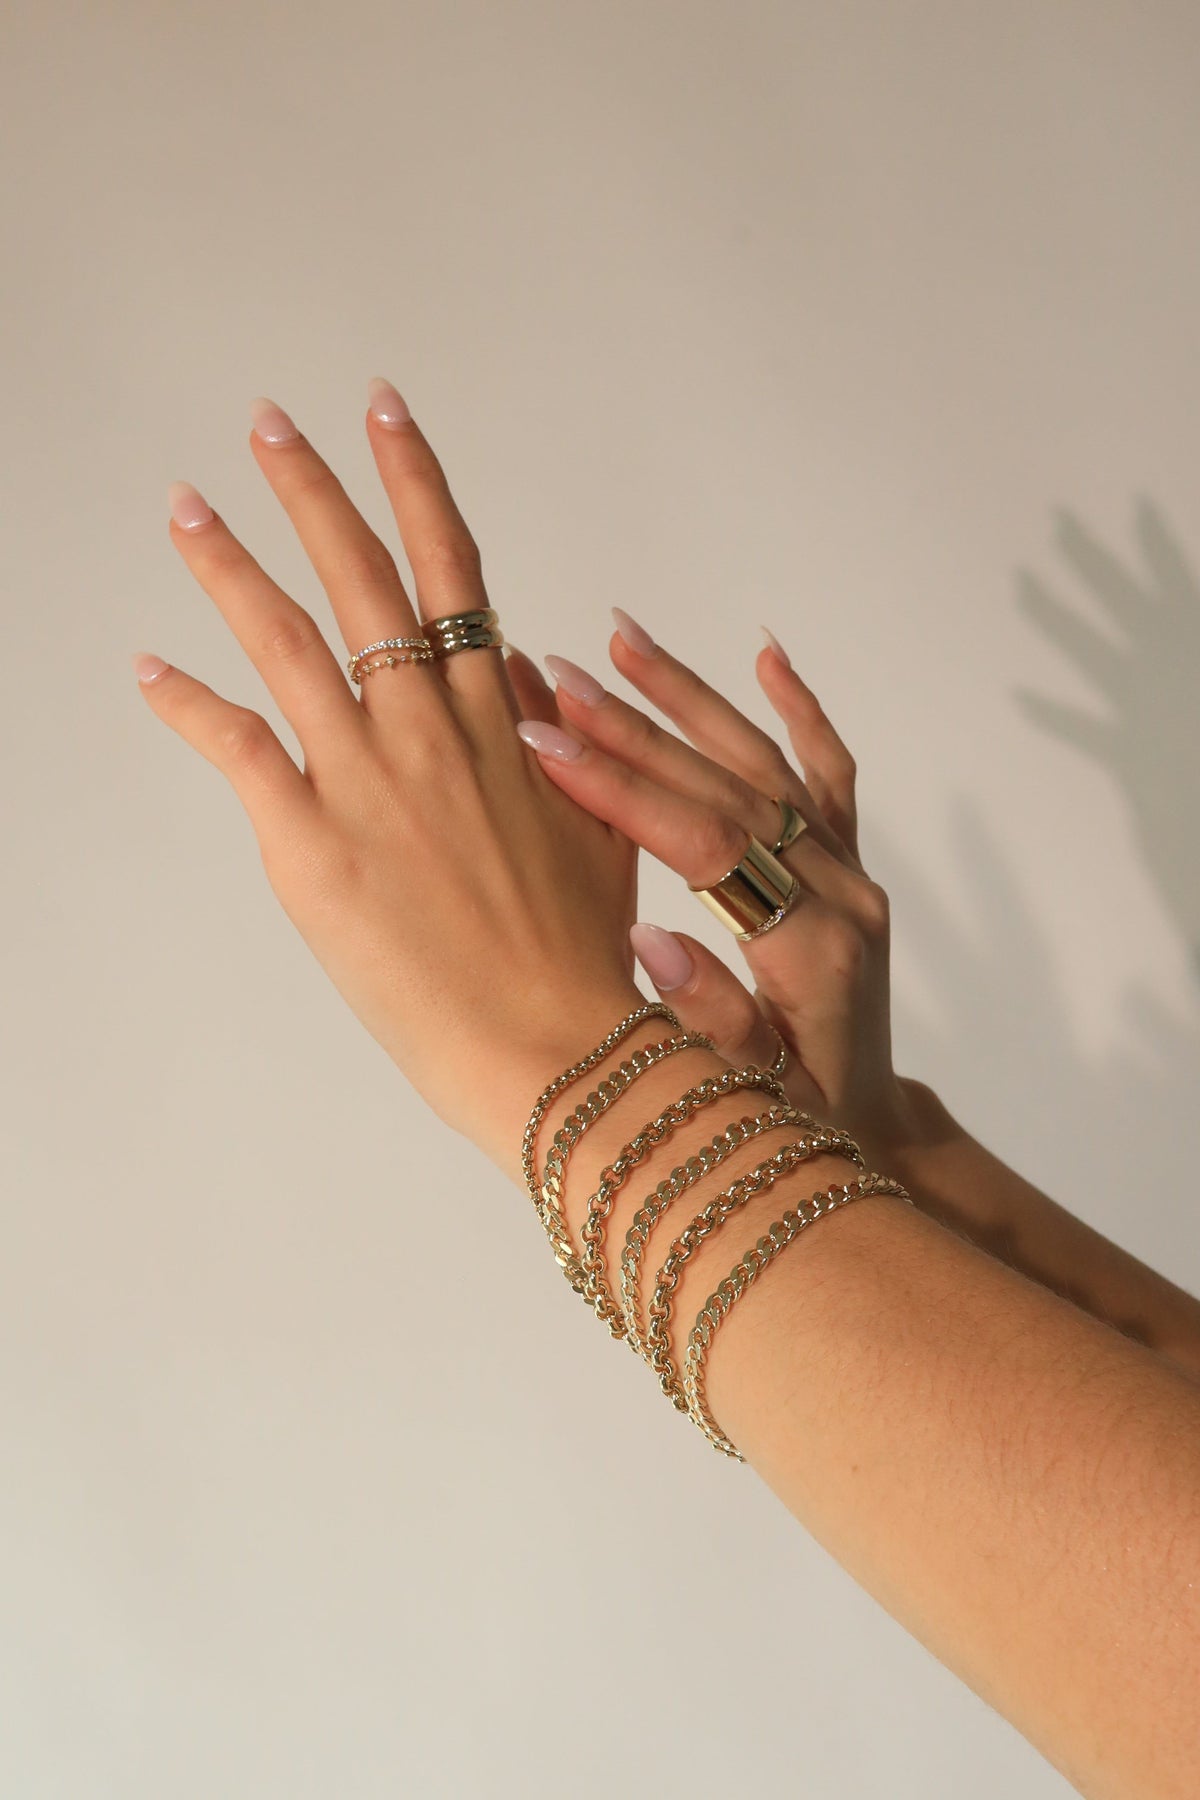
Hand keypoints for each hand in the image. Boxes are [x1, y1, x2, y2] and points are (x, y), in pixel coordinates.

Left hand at [133, 383, 646, 1182]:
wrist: (556, 1041)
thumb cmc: (586, 952)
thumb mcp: (603, 829)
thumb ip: (562, 741)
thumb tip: (524, 671)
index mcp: (501, 721)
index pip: (452, 569)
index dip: (415, 480)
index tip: (386, 412)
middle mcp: (432, 729)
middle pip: (363, 578)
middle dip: (313, 488)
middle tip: (267, 423)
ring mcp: (369, 781)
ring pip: (288, 640)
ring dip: (231, 564)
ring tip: (186, 505)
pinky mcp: (313, 844)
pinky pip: (238, 748)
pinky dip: (187, 703)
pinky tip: (148, 669)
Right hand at [505, 614, 921, 1162]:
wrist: (869, 1124)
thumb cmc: (796, 1123)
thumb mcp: (747, 1097)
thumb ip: (709, 1020)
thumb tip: (649, 937)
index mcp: (813, 949)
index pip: (710, 844)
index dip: (626, 791)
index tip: (548, 745)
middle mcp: (842, 894)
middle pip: (734, 787)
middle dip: (638, 731)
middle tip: (560, 678)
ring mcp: (851, 872)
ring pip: (771, 762)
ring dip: (695, 699)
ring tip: (623, 638)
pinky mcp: (852, 865)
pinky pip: (829, 773)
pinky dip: (799, 711)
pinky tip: (766, 657)